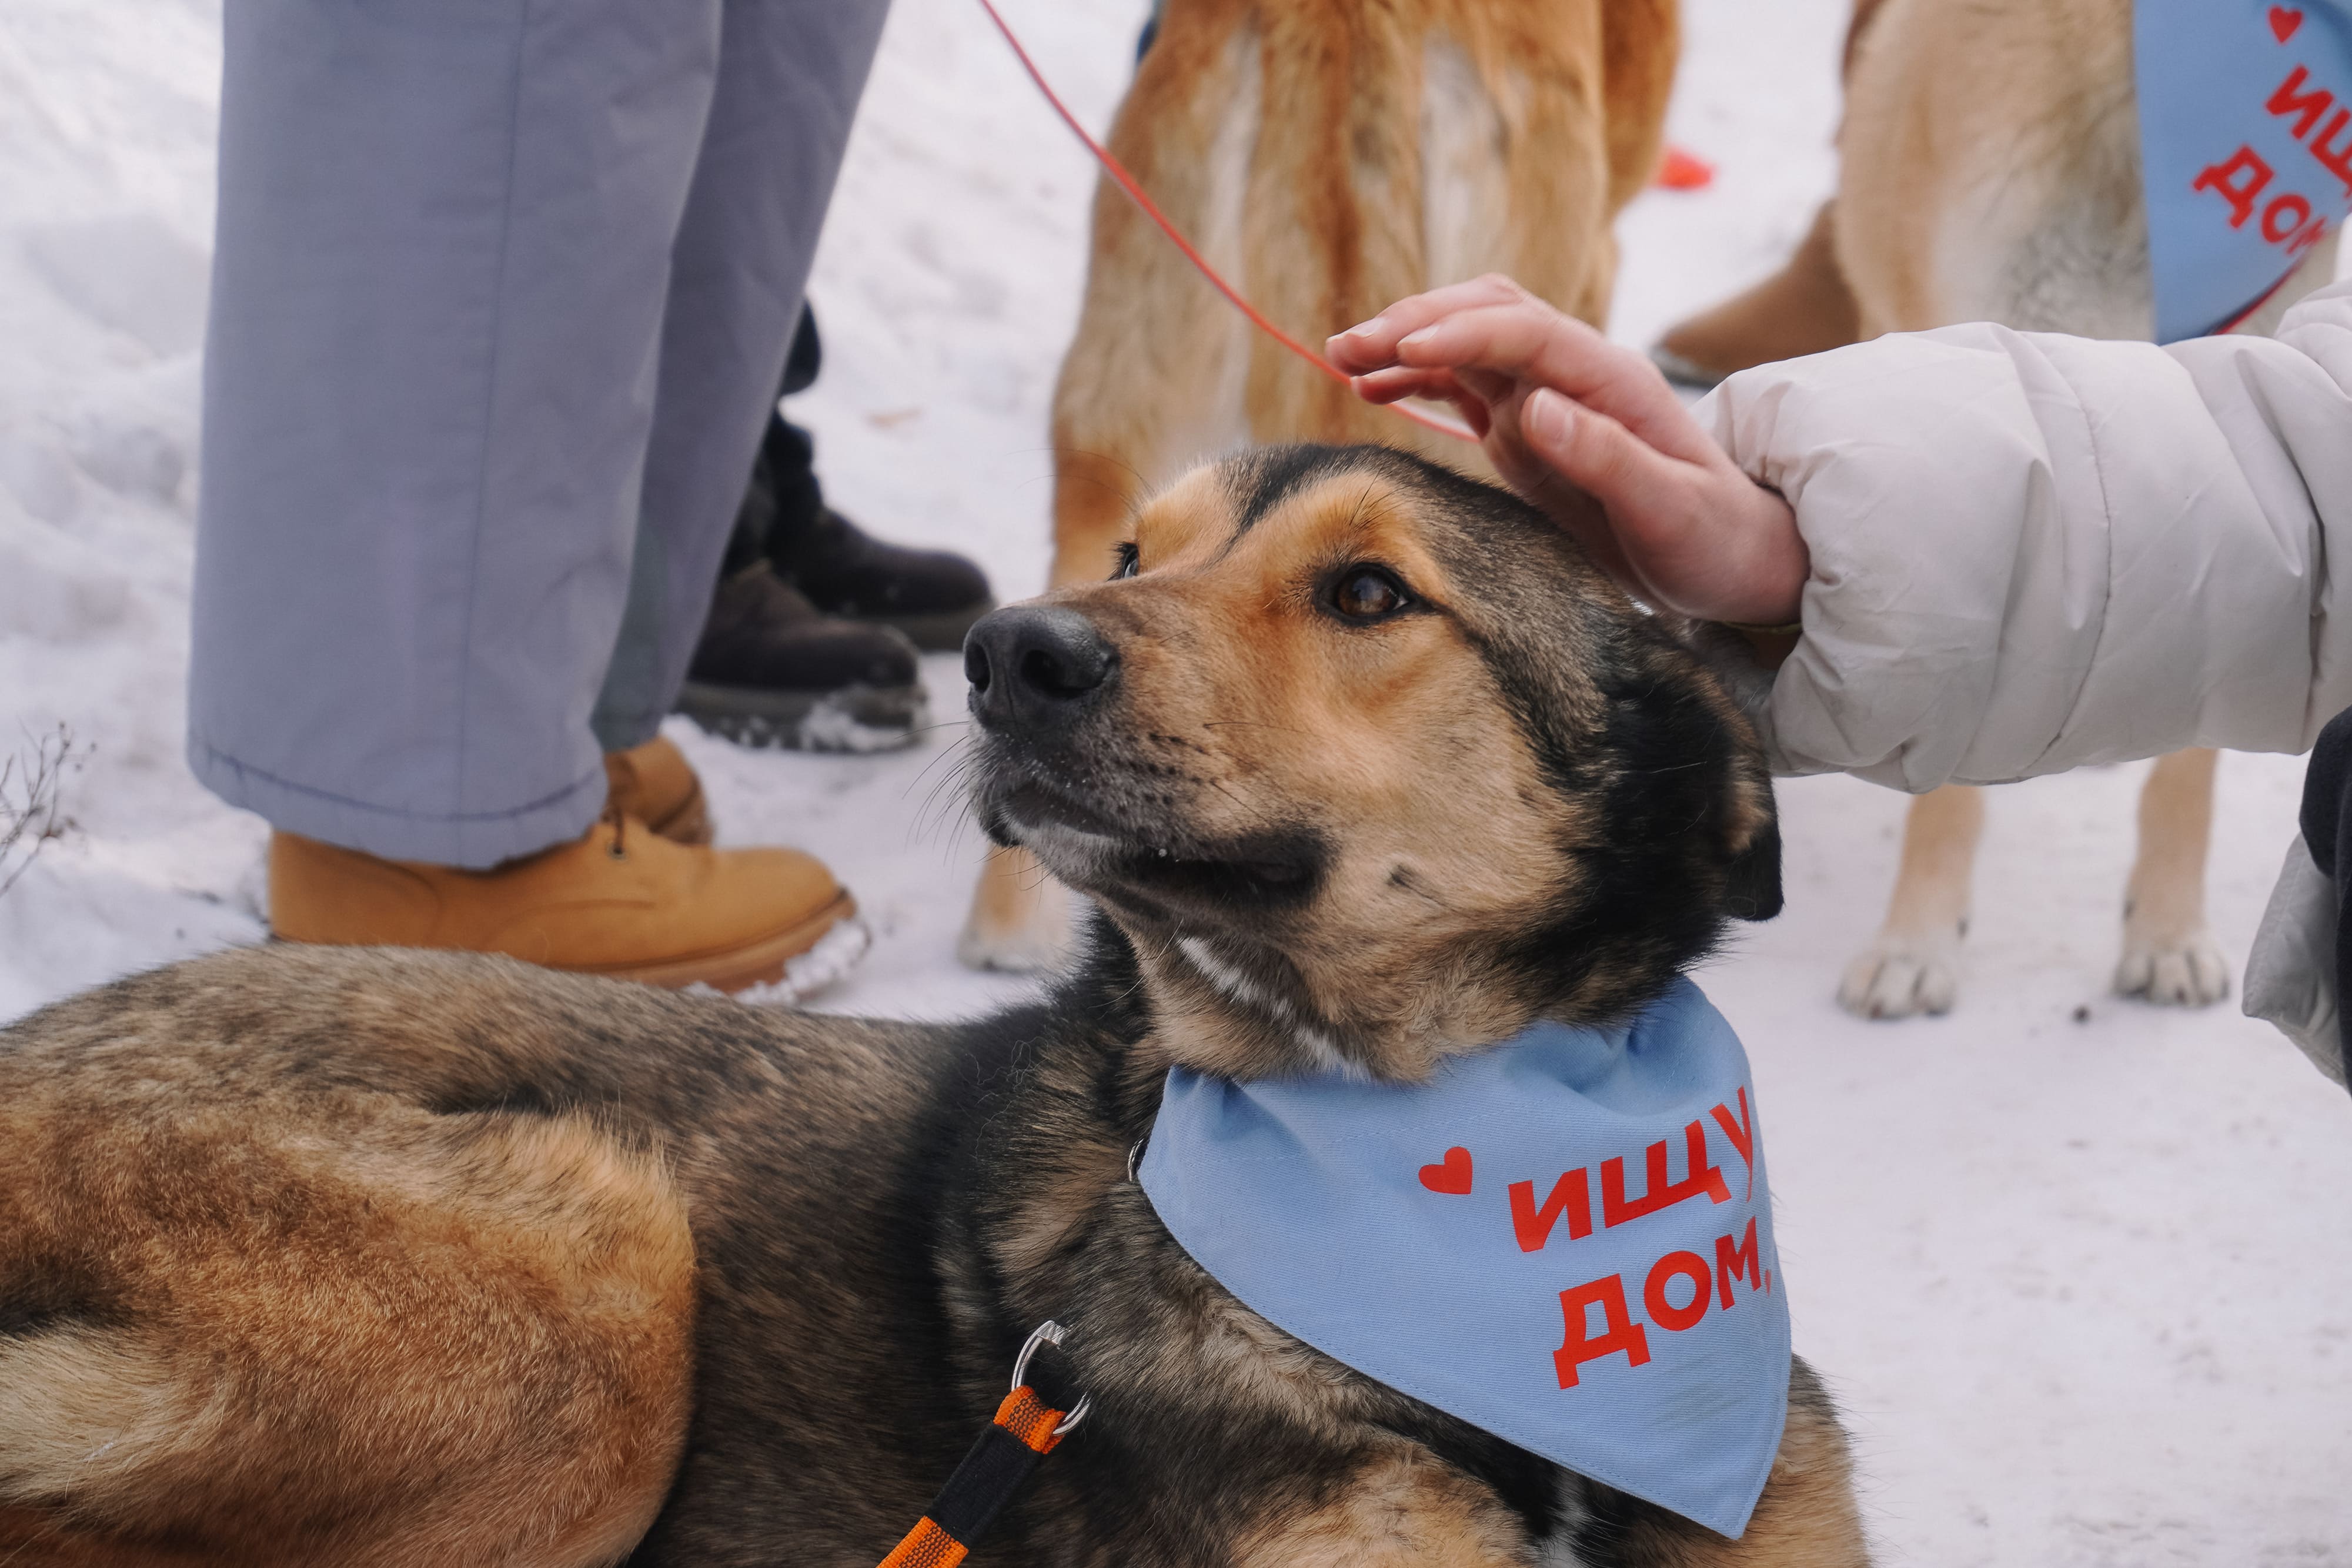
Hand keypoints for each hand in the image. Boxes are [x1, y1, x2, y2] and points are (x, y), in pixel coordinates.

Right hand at [1326, 275, 1807, 628]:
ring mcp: (1548, 397)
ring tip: (1342, 360)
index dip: (1462, 332)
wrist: (1731, 556)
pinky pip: (1464, 385)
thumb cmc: (1710, 537)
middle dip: (1416, 321)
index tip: (1403, 348)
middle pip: (1487, 314)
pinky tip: (1374, 389)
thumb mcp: (1669, 509)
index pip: (1527, 331)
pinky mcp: (1527, 427)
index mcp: (1612, 381)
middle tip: (1347, 347)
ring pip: (1467, 341)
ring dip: (1406, 342)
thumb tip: (1537, 407)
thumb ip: (1606, 456)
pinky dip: (1417, 378)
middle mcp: (1576, 375)